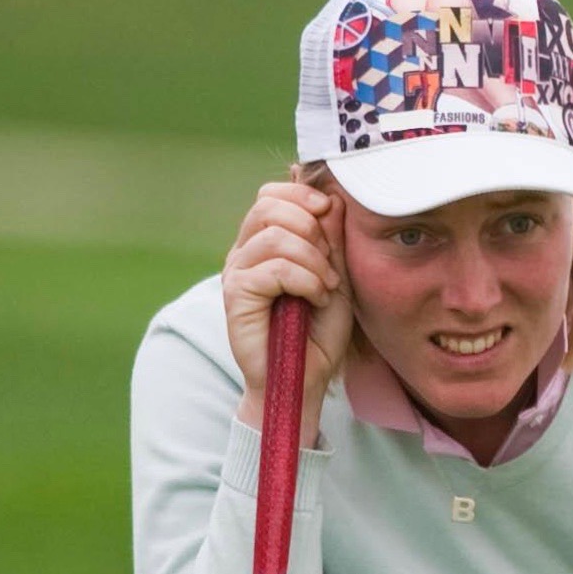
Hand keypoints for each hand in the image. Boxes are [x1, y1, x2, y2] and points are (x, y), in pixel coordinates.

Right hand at [223, 181, 354, 436]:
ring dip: (314, 259)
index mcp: (263, 243)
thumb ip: (332, 241)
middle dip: (311, 227)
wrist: (304, 378)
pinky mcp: (236, 294)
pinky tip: (316, 299)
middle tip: (329, 263)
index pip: (270, 195)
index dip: (301, 195)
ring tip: (326, 287)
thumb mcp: (336, 278)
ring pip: (275, 236)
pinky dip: (306, 280)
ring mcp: (236, 271)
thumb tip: (332, 199)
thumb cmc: (318, 332)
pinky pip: (274, 268)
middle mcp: (244, 252)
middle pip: (268, 206)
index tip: (329, 212)